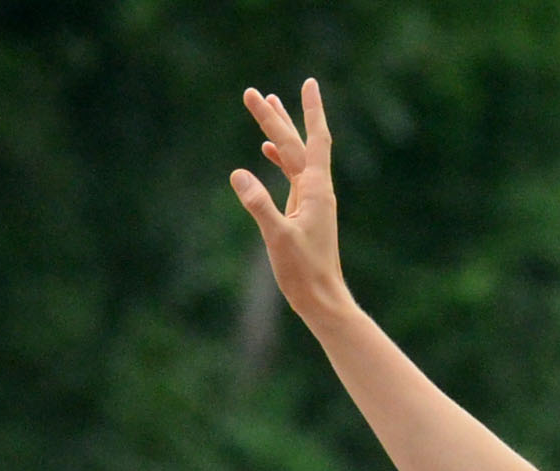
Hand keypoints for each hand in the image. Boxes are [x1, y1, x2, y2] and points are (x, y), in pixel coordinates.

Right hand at [231, 80, 351, 317]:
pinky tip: (267, 150)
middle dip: (276, 117)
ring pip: (293, 156)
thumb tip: (237, 173)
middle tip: (251, 92)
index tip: (309, 83)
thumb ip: (258, 204)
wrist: (322, 300)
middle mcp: (316, 190)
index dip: (311, 111)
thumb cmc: (303, 273)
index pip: (315, 140)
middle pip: (296, 144)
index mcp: (316, 190)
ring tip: (265, 105)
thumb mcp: (276, 237)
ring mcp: (311, 200)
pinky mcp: (303, 211)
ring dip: (278, 132)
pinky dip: (280, 159)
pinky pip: (291, 175)